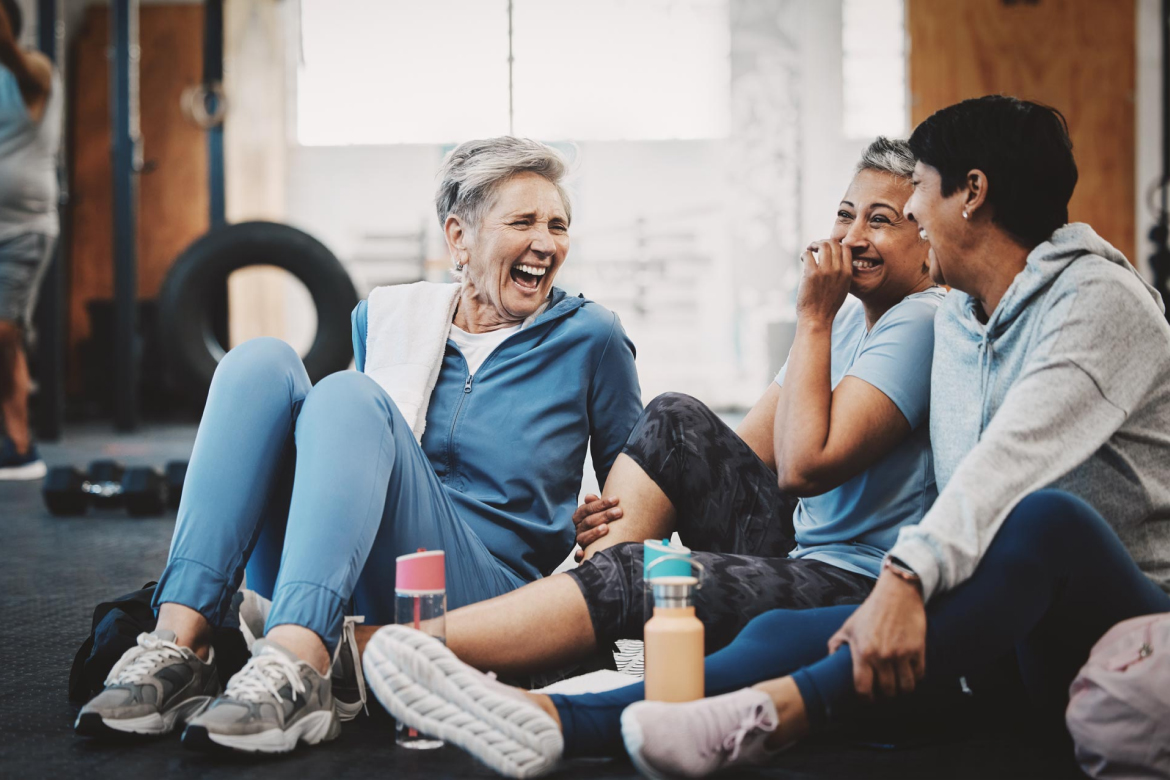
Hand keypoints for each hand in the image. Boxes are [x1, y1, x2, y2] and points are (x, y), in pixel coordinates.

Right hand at [572, 494, 621, 560]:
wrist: (606, 537)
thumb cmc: (605, 520)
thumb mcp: (601, 510)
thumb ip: (597, 503)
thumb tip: (589, 496)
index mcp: (580, 516)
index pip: (588, 508)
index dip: (601, 503)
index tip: (616, 499)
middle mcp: (579, 528)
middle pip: (588, 521)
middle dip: (604, 516)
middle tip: (619, 512)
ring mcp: (581, 541)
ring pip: (584, 537)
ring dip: (594, 532)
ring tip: (606, 528)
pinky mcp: (583, 554)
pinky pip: (577, 557)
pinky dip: (579, 555)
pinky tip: (582, 553)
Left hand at [796, 239, 852, 324]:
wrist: (817, 318)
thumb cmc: (828, 305)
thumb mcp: (843, 288)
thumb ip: (842, 273)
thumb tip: (834, 259)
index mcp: (847, 273)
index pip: (846, 248)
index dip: (836, 244)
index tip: (828, 248)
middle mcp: (838, 270)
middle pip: (834, 244)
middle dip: (823, 242)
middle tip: (816, 246)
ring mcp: (825, 271)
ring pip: (822, 246)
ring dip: (814, 244)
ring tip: (810, 249)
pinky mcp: (811, 274)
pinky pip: (808, 255)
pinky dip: (804, 253)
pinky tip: (802, 258)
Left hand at [827, 570, 925, 700]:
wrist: (897, 594)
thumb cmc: (870, 611)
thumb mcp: (849, 626)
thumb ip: (836, 644)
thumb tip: (829, 660)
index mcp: (863, 652)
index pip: (863, 689)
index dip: (865, 699)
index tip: (867, 699)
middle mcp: (882, 656)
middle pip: (888, 692)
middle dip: (886, 696)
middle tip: (884, 694)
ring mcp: (902, 654)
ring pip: (906, 687)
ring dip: (902, 690)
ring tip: (898, 687)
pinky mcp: (918, 649)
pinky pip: (919, 675)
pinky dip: (915, 678)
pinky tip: (908, 674)